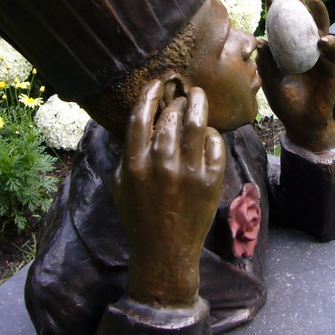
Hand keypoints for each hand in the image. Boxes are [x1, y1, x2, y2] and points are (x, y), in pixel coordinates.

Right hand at [112, 79, 224, 306]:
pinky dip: (212, 135)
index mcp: (135, 165)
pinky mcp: (210, 182)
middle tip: (180, 94)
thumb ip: (123, 153)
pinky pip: (214, 146)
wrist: (164, 251)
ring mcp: (188, 174)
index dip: (149, 94)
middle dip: (176, 101)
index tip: (157, 83)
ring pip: (196, 125)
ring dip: (198, 105)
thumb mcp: (120, 185)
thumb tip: (131, 121)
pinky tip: (208, 133)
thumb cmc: (138, 216)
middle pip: (170, 118)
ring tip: (198, 96)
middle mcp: (161, 166)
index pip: (140, 117)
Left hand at [257, 0, 334, 152]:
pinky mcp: (332, 67)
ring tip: (312, 0)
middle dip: (298, 2)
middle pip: (304, 19)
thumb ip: (266, 62)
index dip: (278, 10)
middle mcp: (305, 48)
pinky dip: (330, 44)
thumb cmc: (285, 102)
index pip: (284, 24)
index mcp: (289, 49)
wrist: (301, 123)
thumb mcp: (270, 81)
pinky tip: (324, 38)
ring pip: (322, 28)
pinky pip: (333, 52)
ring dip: (318, 12)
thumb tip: (261, 41)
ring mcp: (320, 56)